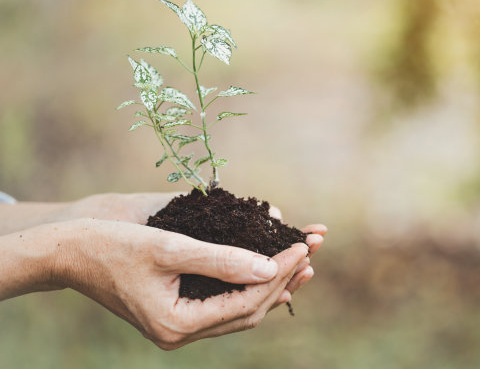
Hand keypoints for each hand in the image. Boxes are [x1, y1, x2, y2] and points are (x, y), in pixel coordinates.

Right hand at [63, 193, 326, 304]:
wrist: (70, 251)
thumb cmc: (113, 244)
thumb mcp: (169, 247)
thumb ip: (221, 259)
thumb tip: (270, 267)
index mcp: (176, 325)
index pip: (245, 302)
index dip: (279, 273)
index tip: (302, 245)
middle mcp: (179, 334)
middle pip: (247, 311)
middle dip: (282, 280)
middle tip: (310, 251)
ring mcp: (177, 327)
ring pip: (238, 310)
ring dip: (271, 286)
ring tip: (302, 264)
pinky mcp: (176, 312)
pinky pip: (223, 304)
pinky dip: (248, 286)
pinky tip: (267, 269)